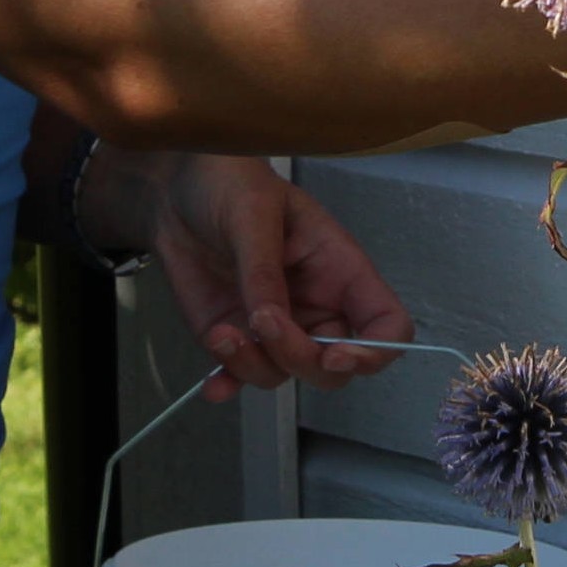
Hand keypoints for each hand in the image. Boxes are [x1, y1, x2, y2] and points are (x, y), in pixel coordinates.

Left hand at [88, 150, 414, 401]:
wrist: (179, 189)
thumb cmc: (232, 183)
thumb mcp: (253, 213)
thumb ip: (263, 270)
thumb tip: (268, 321)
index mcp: (340, 270)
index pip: (386, 324)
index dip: (376, 350)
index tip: (337, 355)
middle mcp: (316, 306)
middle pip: (334, 366)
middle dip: (300, 358)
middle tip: (261, 325)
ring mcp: (276, 326)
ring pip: (284, 374)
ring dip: (254, 366)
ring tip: (222, 334)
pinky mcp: (237, 336)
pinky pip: (241, 375)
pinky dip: (229, 383)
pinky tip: (214, 384)